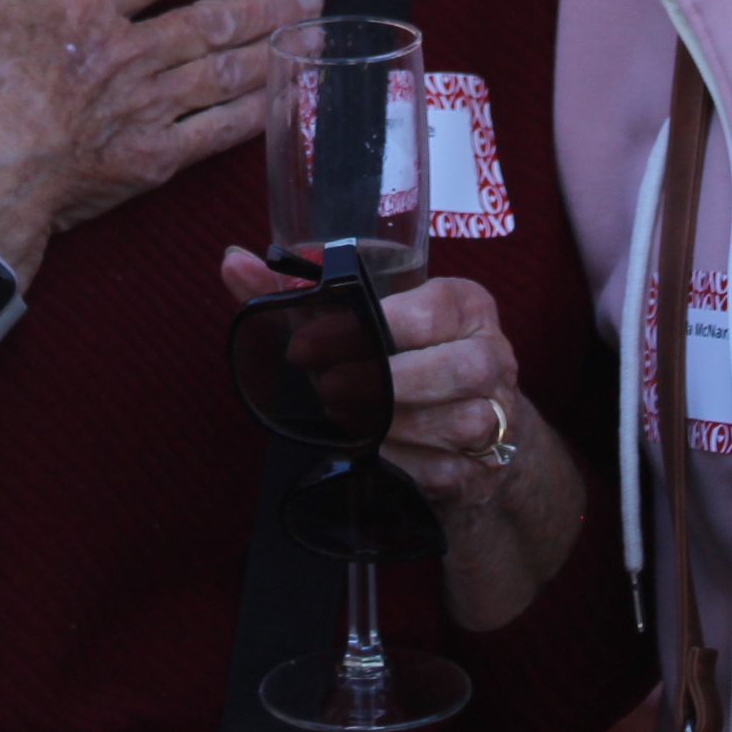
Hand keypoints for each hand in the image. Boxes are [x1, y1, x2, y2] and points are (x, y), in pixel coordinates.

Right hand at [0, 0, 313, 286]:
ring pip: (226, 71)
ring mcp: (147, 108)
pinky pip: (217, 132)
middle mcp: (130, 54)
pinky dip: (256, 113)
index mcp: (87, 12)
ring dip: (274, 50)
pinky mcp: (153, 158)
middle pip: (212, 21)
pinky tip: (284, 101)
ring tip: (314, 36)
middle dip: (265, 5)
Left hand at [217, 246, 585, 631]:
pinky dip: (406, 464)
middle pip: (454, 369)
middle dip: (387, 383)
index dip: (372, 325)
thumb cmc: (404, 359)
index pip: (432, 309)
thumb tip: (234, 262)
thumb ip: (296, 293)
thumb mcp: (359, 322)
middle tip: (331, 391)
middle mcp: (493, 356)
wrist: (474, 429)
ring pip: (455, 424)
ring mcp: (497, 415)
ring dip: (393, 427)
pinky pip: (446, 470)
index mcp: (466, 306)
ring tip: (349, 422)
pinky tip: (377, 454)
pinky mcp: (485, 468)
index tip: (309, 344)